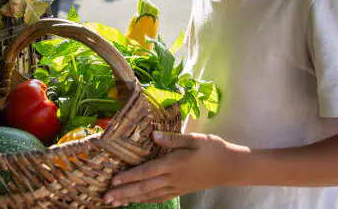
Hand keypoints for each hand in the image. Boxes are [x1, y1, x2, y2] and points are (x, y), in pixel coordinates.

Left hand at [104, 131, 245, 206]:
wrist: (231, 167)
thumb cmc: (213, 150)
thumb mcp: (195, 139)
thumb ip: (173, 138)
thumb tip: (154, 136)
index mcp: (174, 164)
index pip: (147, 172)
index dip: (128, 177)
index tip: (112, 181)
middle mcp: (172, 178)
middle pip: (143, 187)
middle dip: (123, 193)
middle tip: (105, 198)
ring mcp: (176, 187)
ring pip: (149, 195)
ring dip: (130, 199)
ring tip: (114, 203)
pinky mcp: (180, 190)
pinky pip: (159, 198)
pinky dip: (145, 200)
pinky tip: (136, 201)